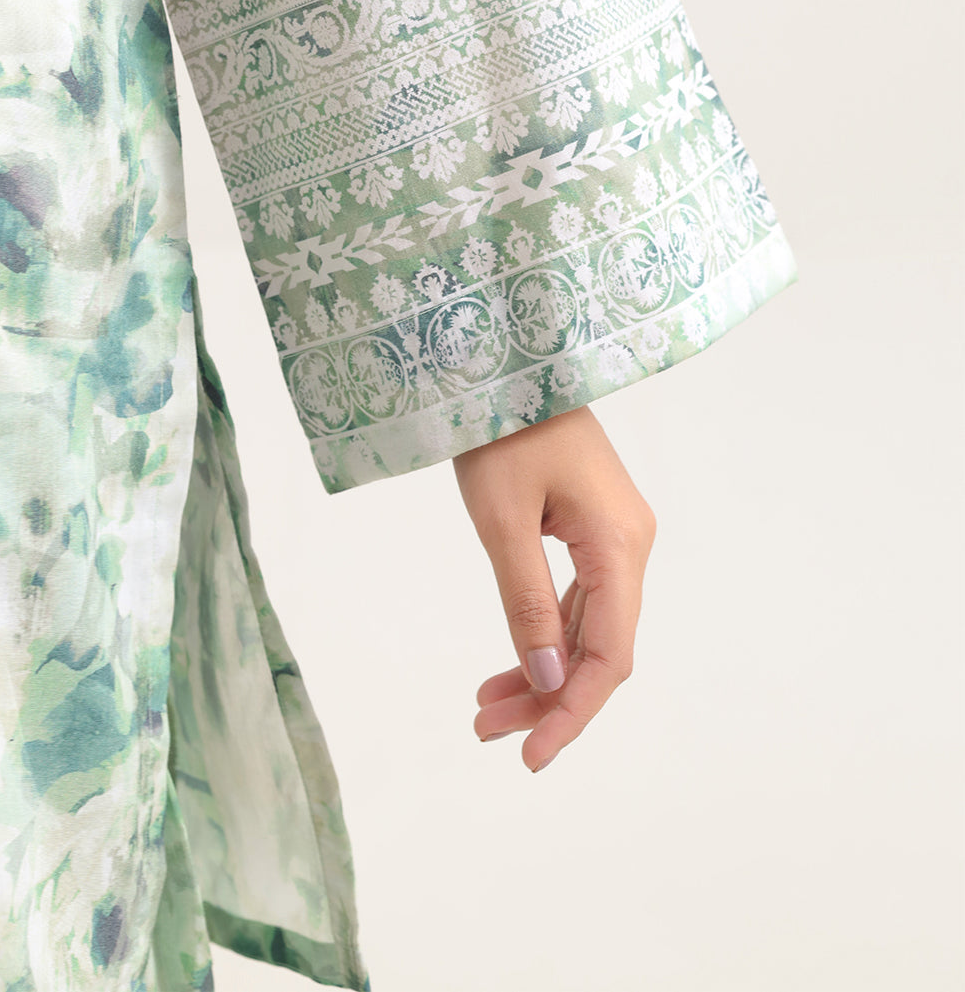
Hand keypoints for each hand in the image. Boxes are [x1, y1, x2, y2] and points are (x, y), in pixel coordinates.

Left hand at [452, 404, 655, 772]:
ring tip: (485, 710)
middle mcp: (630, 544)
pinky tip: (511, 666)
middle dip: (548, 698)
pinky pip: (576, 598)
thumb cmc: (504, 428)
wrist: (508, 358)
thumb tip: (547, 682)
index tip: (530, 756)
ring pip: (586, 627)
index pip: (608, 654)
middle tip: (487, 732)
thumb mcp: (503, 520)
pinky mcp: (590, 526)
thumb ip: (527, 603)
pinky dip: (543, 634)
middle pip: (599, 647)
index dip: (572, 711)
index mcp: (621, 543)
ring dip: (541, 671)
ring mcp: (613, 535)